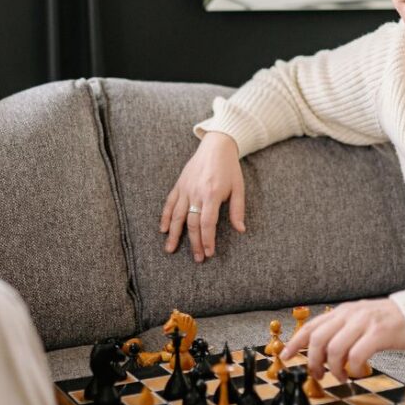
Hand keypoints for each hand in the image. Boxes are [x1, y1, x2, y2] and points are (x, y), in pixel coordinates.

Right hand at [160, 131, 244, 261]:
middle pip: (192, 223)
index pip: (208, 223)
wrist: (216, 146)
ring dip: (173, 234)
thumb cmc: (229, 168)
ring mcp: (185, 189)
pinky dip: (165, 217)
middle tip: (197, 259)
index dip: (207, 240)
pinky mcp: (179, 185)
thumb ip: (238, 210)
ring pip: (177, 216)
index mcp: (212, 194)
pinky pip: (169, 203)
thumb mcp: (239, 188)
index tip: (208, 253)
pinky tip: (163, 229)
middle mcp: (196, 193)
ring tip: (170, 250)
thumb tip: (241, 230)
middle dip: (194, 243)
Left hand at [281, 299, 404, 382]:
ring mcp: (364, 323)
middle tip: (318, 375)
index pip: (312, 326)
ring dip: (334, 369)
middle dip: (314, 362)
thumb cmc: (388, 322)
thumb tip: (320, 350)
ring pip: (335, 349)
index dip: (296, 342)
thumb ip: (341, 330)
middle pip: (319, 339)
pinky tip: (357, 372)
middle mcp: (350, 314)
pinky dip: (353, 368)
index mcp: (343, 312)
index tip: (286, 355)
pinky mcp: (379, 333)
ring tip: (341, 377)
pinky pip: (357, 355)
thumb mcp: (359, 320)